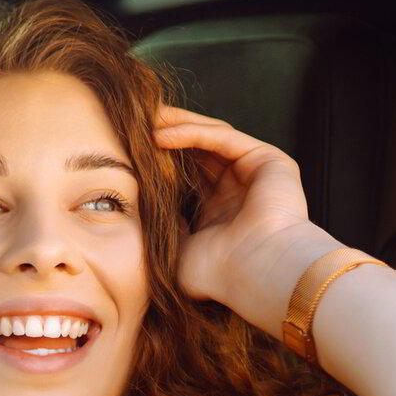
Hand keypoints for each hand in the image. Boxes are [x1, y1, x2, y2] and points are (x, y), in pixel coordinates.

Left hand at [153, 105, 339, 331]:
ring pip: (210, 137)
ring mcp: (255, 173)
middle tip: (132, 124)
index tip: (127, 152)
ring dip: (176, 126)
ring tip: (145, 120)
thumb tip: (140, 210)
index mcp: (218, 211)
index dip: (159, 160)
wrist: (257, 273)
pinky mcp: (268, 160)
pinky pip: (223, 137)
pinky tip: (162, 135)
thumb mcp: (178, 252)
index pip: (186, 174)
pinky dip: (192, 132)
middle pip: (197, 150)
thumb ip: (163, 229)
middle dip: (165, 134)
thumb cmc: (219, 274)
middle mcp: (238, 189)